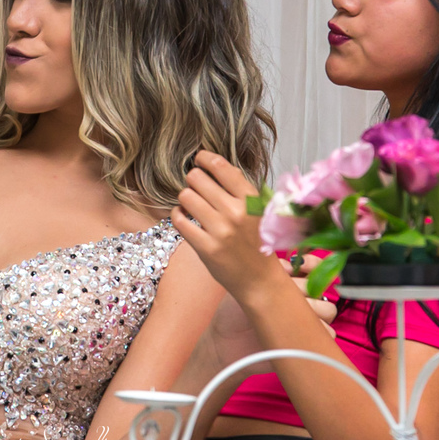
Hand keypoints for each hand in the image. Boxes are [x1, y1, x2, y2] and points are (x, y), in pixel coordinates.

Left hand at [172, 151, 337, 334]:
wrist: (260, 281)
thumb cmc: (259, 243)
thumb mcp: (259, 211)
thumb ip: (240, 190)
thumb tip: (215, 166)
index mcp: (251, 200)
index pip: (221, 167)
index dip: (205, 158)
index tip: (199, 159)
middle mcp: (235, 212)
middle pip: (197, 179)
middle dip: (193, 180)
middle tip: (196, 188)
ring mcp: (219, 230)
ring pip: (186, 196)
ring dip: (185, 198)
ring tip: (192, 205)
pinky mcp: (205, 247)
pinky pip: (179, 220)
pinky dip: (178, 215)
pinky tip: (185, 217)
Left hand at [197, 270, 334, 379]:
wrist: (226, 344)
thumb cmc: (232, 313)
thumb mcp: (244, 286)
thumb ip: (265, 272)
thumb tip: (289, 265)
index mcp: (286, 282)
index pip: (311, 267)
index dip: (312, 263)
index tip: (302, 264)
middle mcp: (299, 299)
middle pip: (321, 287)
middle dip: (306, 288)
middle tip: (289, 294)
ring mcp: (305, 321)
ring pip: (327, 310)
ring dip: (314, 309)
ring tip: (291, 314)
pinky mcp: (306, 341)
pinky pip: (326, 335)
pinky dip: (318, 331)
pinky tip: (297, 330)